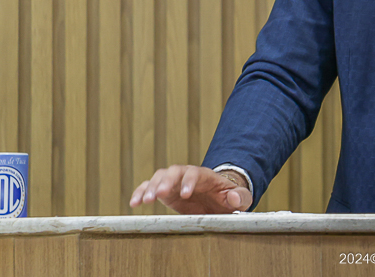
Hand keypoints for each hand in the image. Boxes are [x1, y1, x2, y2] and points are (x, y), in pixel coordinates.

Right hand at [130, 165, 252, 213]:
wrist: (219, 199)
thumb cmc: (229, 198)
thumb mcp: (239, 198)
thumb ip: (240, 197)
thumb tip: (234, 197)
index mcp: (205, 176)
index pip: (195, 173)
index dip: (188, 182)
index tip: (184, 195)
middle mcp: (187, 175)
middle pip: (173, 172)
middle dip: (165, 182)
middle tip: (158, 195)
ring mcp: (174, 182)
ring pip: (159, 178)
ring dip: (151, 187)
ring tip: (144, 201)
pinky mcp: (165, 191)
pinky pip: (150, 187)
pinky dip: (141, 192)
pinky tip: (134, 203)